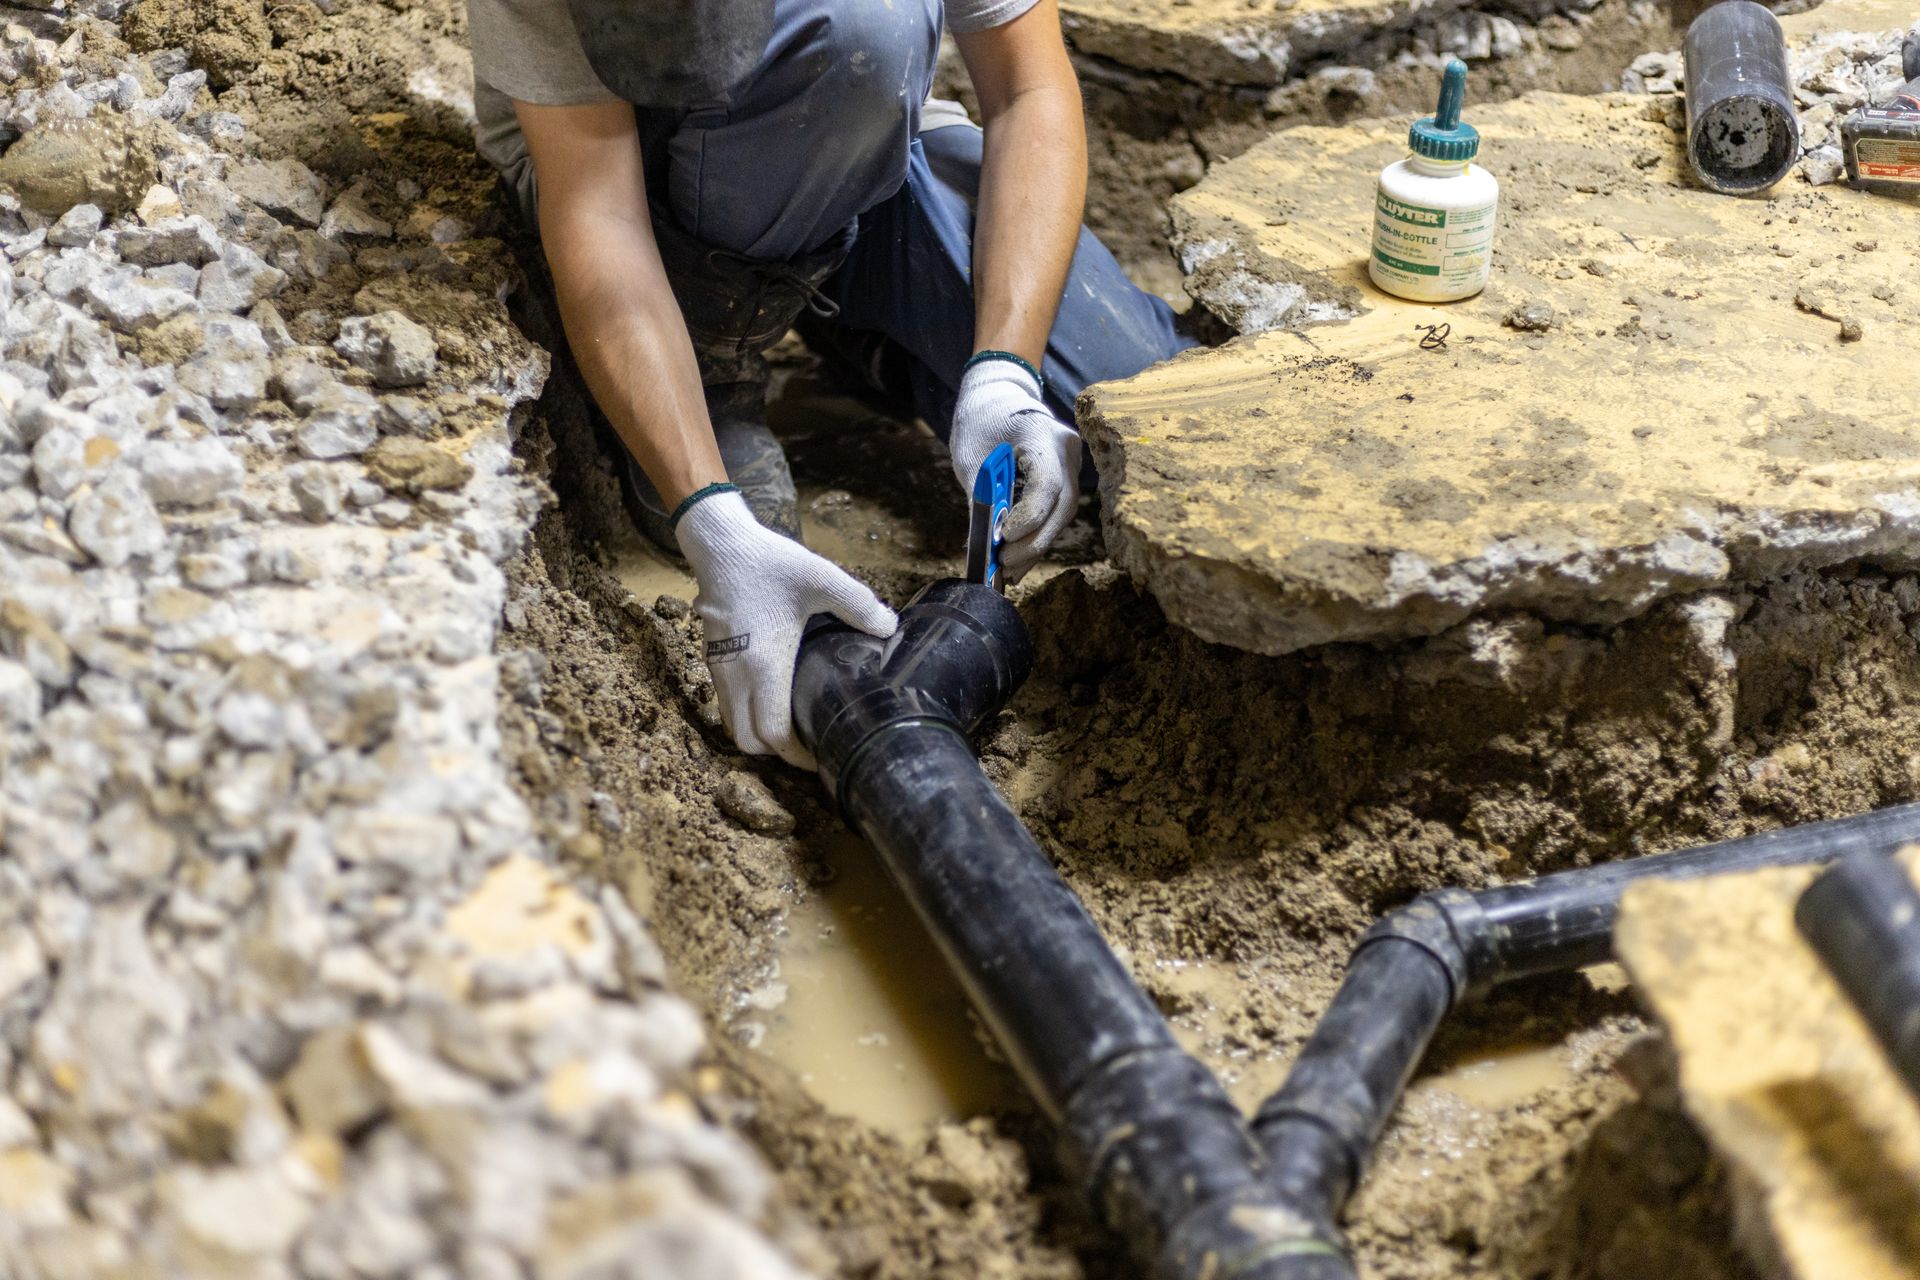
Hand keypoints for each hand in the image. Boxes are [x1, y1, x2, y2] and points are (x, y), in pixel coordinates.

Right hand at [677, 490, 897, 767]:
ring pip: (733, 726)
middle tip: (809, 747)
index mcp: (764, 665)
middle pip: (748, 741)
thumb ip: (859, 604)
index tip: (821, 757)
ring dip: (759, 736)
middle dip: (777, 754)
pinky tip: (773, 701)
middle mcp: (737, 675)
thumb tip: (891, 628)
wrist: (721, 546)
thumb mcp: (820, 577)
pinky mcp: (714, 661)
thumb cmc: (770, 564)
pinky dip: (747, 717)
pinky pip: (727, 707)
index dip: (796, 756)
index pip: (772, 733)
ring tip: (794, 728)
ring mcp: (720, 670)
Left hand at [949, 358, 1081, 572]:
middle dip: (1034, 540)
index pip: (1046, 483)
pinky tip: (1019, 558)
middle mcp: (1066, 448)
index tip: (1004, 538)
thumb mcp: (972, 461)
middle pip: (1061, 505)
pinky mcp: (1067, 476)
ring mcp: (1071, 462)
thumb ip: (982, 501)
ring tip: (1009, 570)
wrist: (998, 398)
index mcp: (1041, 433)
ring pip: (1063, 512)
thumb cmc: (980, 424)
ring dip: (1038, 544)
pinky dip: (1039, 534)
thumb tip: (984, 548)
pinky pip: (1058, 510)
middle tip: (1004, 565)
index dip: (1029, 517)